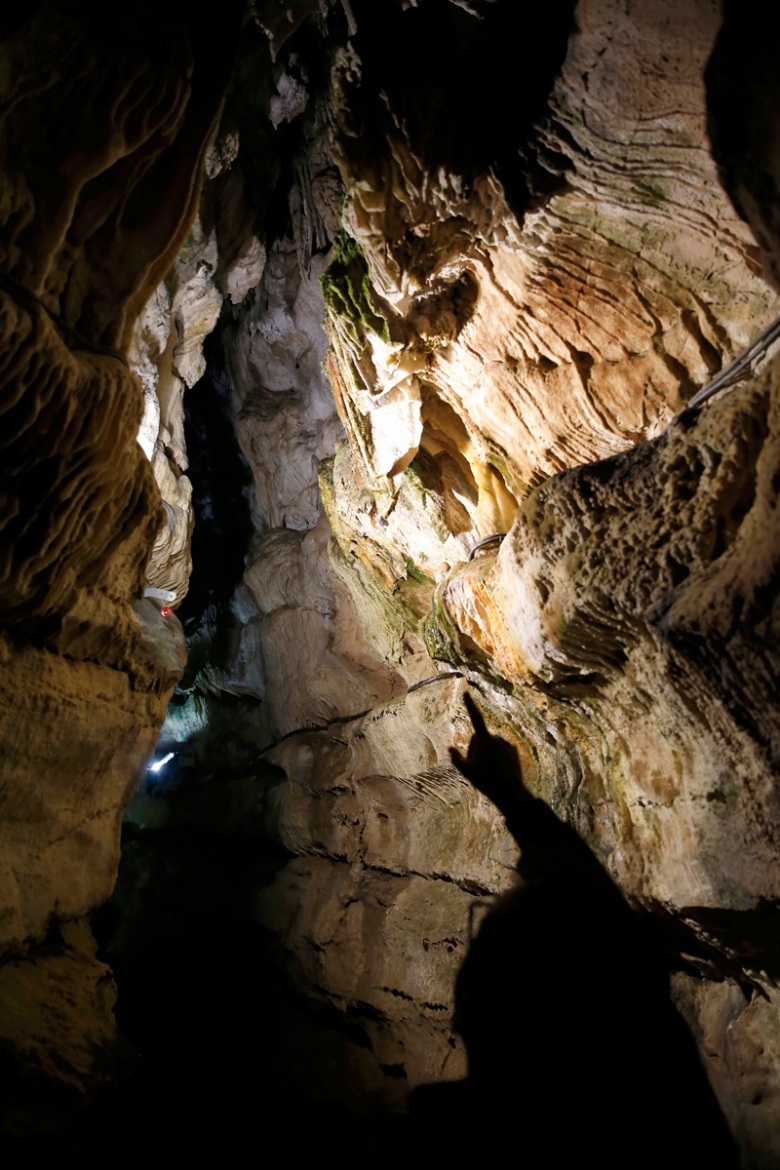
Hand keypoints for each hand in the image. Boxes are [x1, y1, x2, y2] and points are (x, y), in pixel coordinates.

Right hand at [450, 691, 525, 813]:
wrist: (511, 793)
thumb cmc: (486, 782)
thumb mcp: (467, 772)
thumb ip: (456, 758)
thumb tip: (450, 748)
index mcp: (485, 740)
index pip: (475, 718)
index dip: (470, 705)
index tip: (466, 693)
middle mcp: (497, 738)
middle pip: (479, 736)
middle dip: (475, 747)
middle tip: (475, 765)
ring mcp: (506, 743)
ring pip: (490, 743)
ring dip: (486, 752)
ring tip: (488, 770)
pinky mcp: (513, 749)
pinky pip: (500, 748)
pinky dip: (496, 755)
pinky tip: (497, 769)